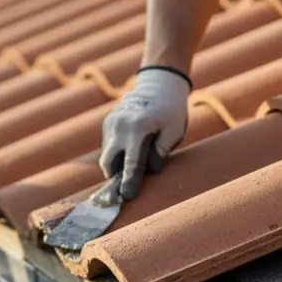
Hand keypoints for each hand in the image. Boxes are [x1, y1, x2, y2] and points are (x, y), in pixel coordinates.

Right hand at [98, 66, 190, 199]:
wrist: (159, 84)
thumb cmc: (172, 110)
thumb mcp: (174, 131)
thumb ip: (161, 152)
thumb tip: (149, 170)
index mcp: (138, 128)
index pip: (131, 163)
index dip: (129, 182)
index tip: (126, 197)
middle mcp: (119, 126)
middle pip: (109, 162)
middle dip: (115, 177)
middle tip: (124, 188)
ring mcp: (111, 123)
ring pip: (107, 154)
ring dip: (116, 165)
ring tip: (130, 168)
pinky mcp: (108, 122)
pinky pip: (108, 145)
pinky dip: (116, 153)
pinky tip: (129, 151)